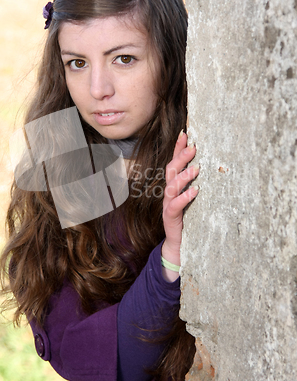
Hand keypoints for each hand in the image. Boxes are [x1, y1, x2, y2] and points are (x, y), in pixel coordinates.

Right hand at [162, 131, 198, 265]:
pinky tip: (195, 191)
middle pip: (171, 171)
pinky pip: (175, 206)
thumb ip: (196, 185)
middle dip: (180, 157)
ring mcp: (168, 206)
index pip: (174, 164)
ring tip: (196, 168)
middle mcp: (169, 194)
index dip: (178, 149)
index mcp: (174, 187)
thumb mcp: (193, 200)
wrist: (179, 247)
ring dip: (184, 176)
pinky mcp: (171, 218)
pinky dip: (184, 197)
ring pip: (172, 187)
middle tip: (193, 147)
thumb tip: (212, 167)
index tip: (185, 134)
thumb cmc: (189, 221)